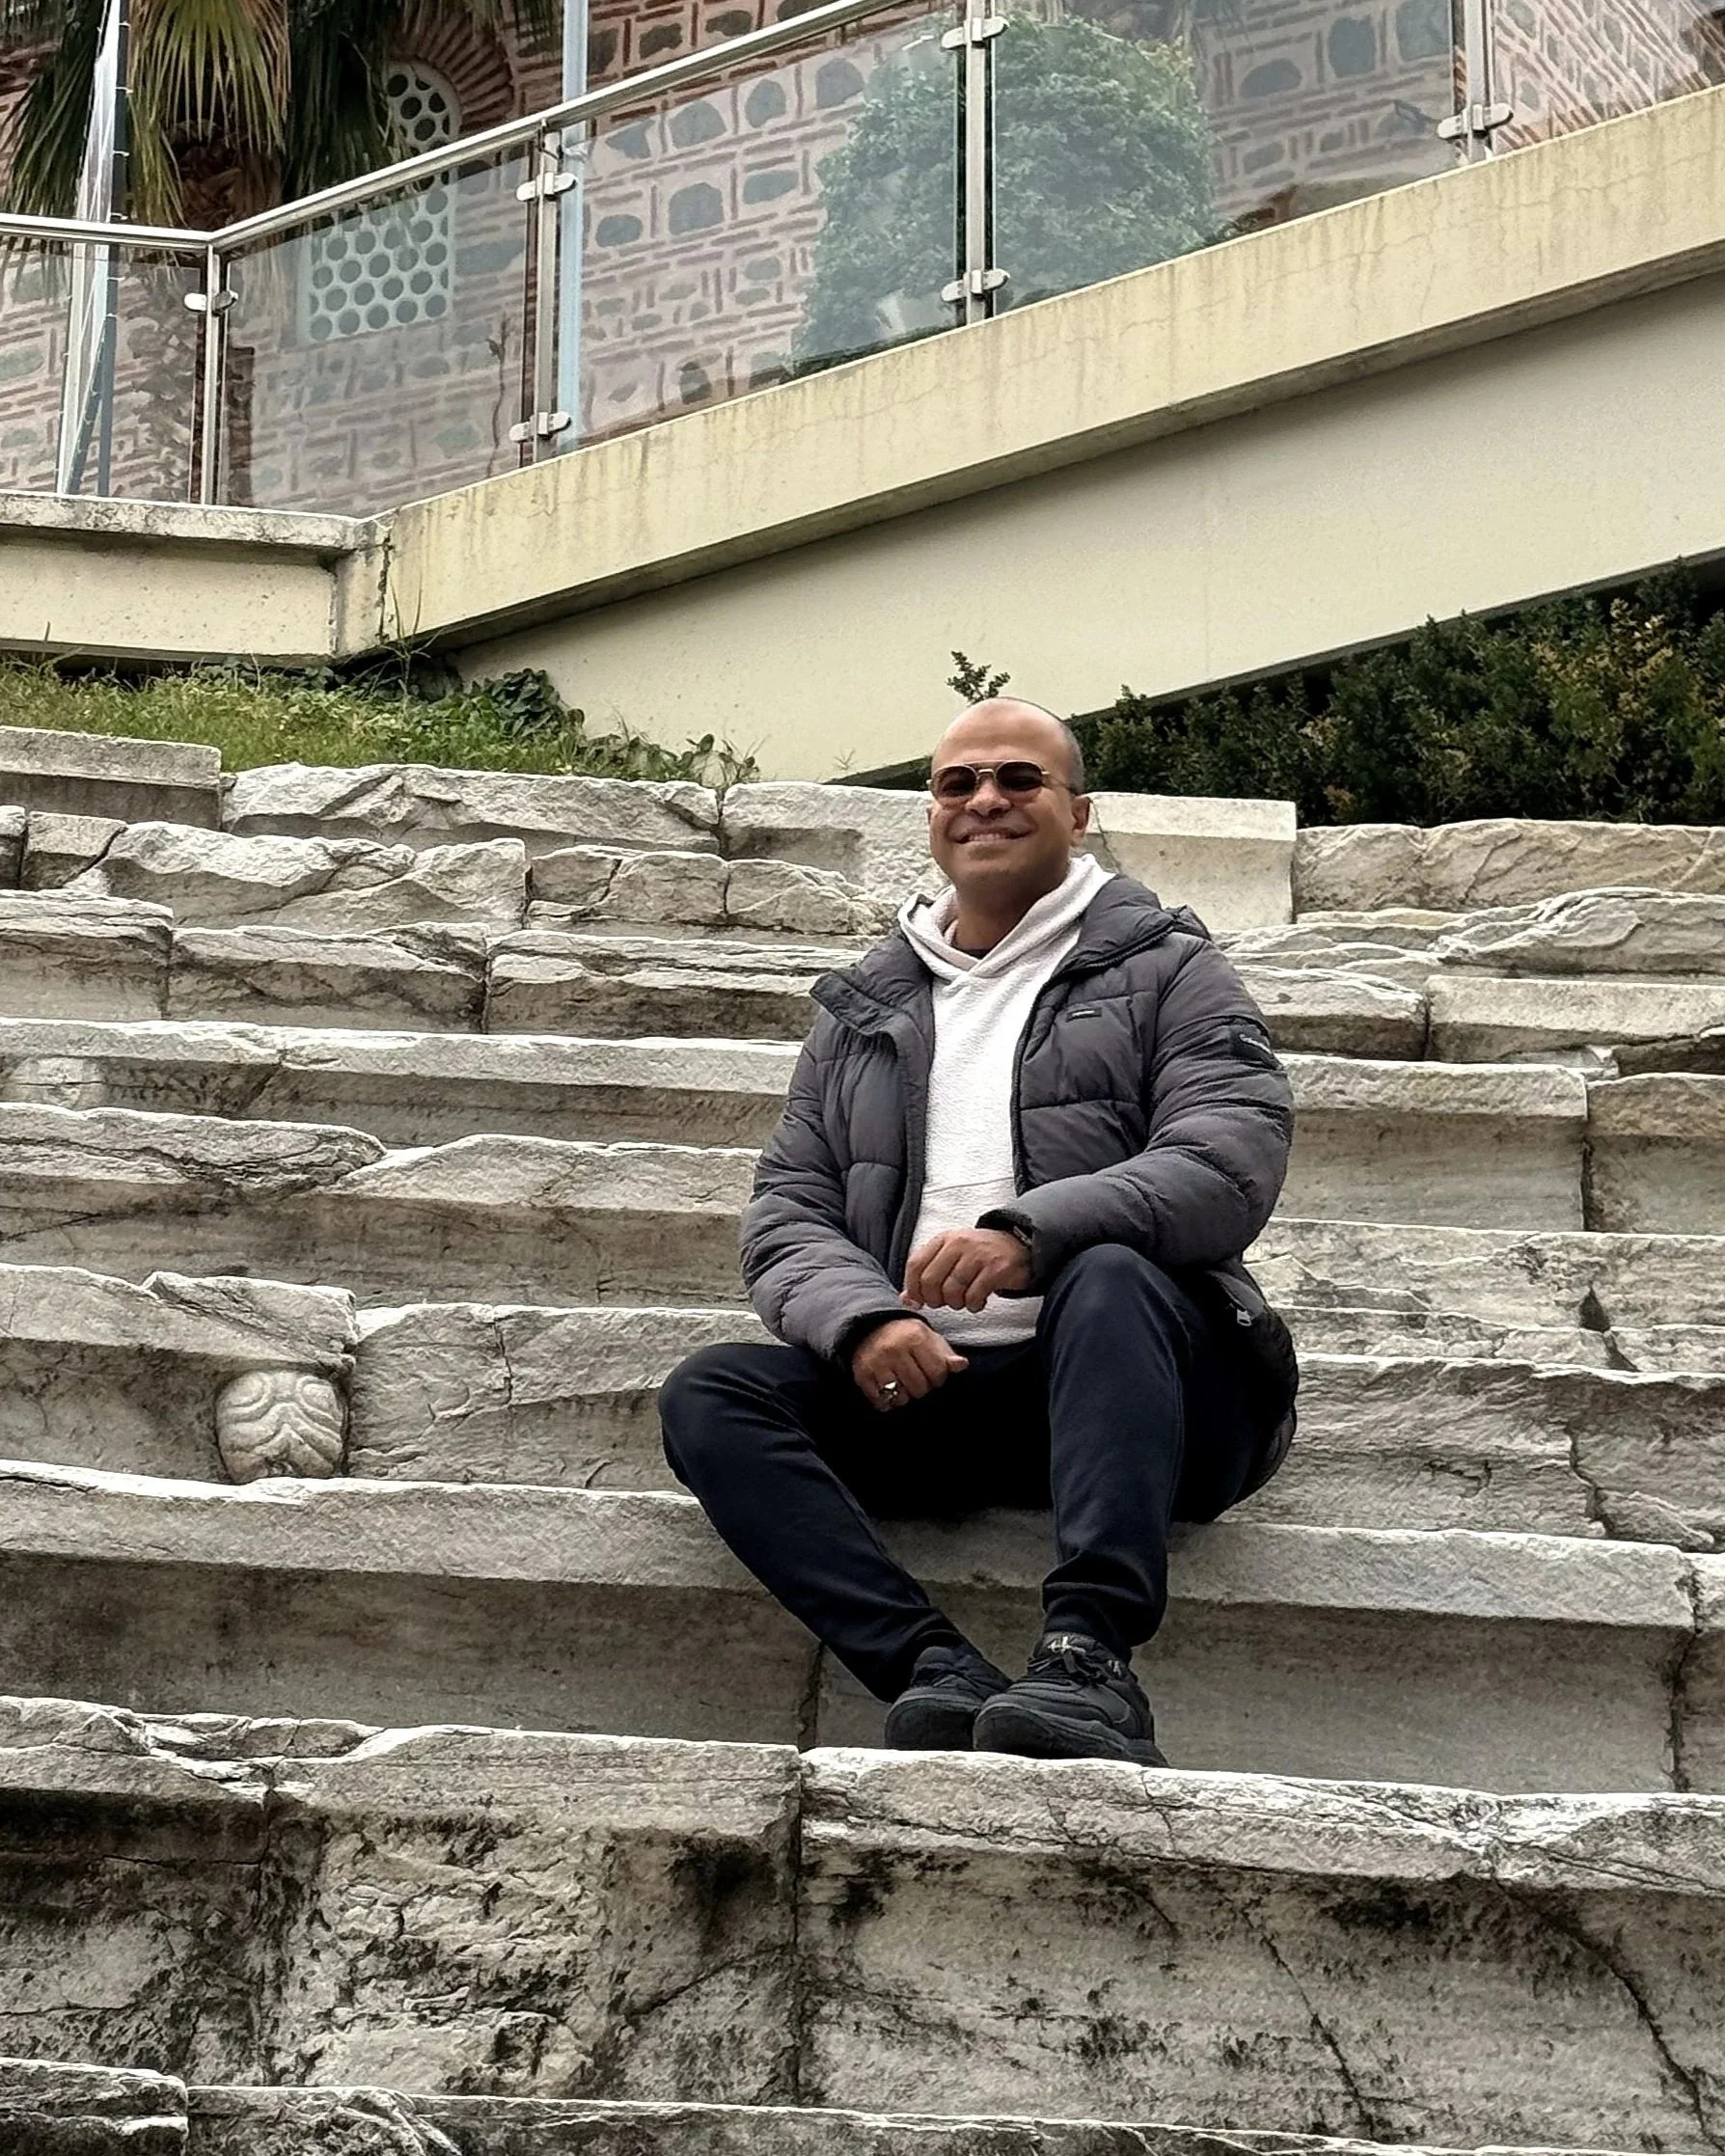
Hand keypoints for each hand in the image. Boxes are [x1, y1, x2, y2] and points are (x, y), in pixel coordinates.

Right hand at [850, 1317, 967, 1411]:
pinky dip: (886, 1401)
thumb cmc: (905, 1336)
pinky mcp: (863, 1374)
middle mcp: (895, 1349)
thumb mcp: (929, 1338)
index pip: (937, 1373)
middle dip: (921, 1388)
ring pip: (901, 1397)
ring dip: (904, 1396)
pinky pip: (881, 1401)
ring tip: (902, 1384)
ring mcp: (877, 1362)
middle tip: (916, 1378)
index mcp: (916, 1337)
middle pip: (920, 1388)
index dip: (938, 1378)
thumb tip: (962, 1365)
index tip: (932, 1373)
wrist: (870, 1327)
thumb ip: (946, 1354)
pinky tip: (888, 1389)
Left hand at [901, 1227, 1031, 1311]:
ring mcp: (978, 1255)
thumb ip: (928, 1274)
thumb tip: (906, 1299)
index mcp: (943, 1239)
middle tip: (944, 1303)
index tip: (920, 1300)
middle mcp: (959, 1243)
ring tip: (963, 1301)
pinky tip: (978, 1302)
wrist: (1018, 1246)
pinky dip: (974, 1305)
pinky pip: (974, 1296)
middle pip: (931, 1280)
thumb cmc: (979, 1255)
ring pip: (952, 1291)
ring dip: (956, 1304)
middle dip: (934, 1300)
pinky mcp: (996, 1269)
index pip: (915, 1265)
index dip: (913, 1288)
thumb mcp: (951, 1257)